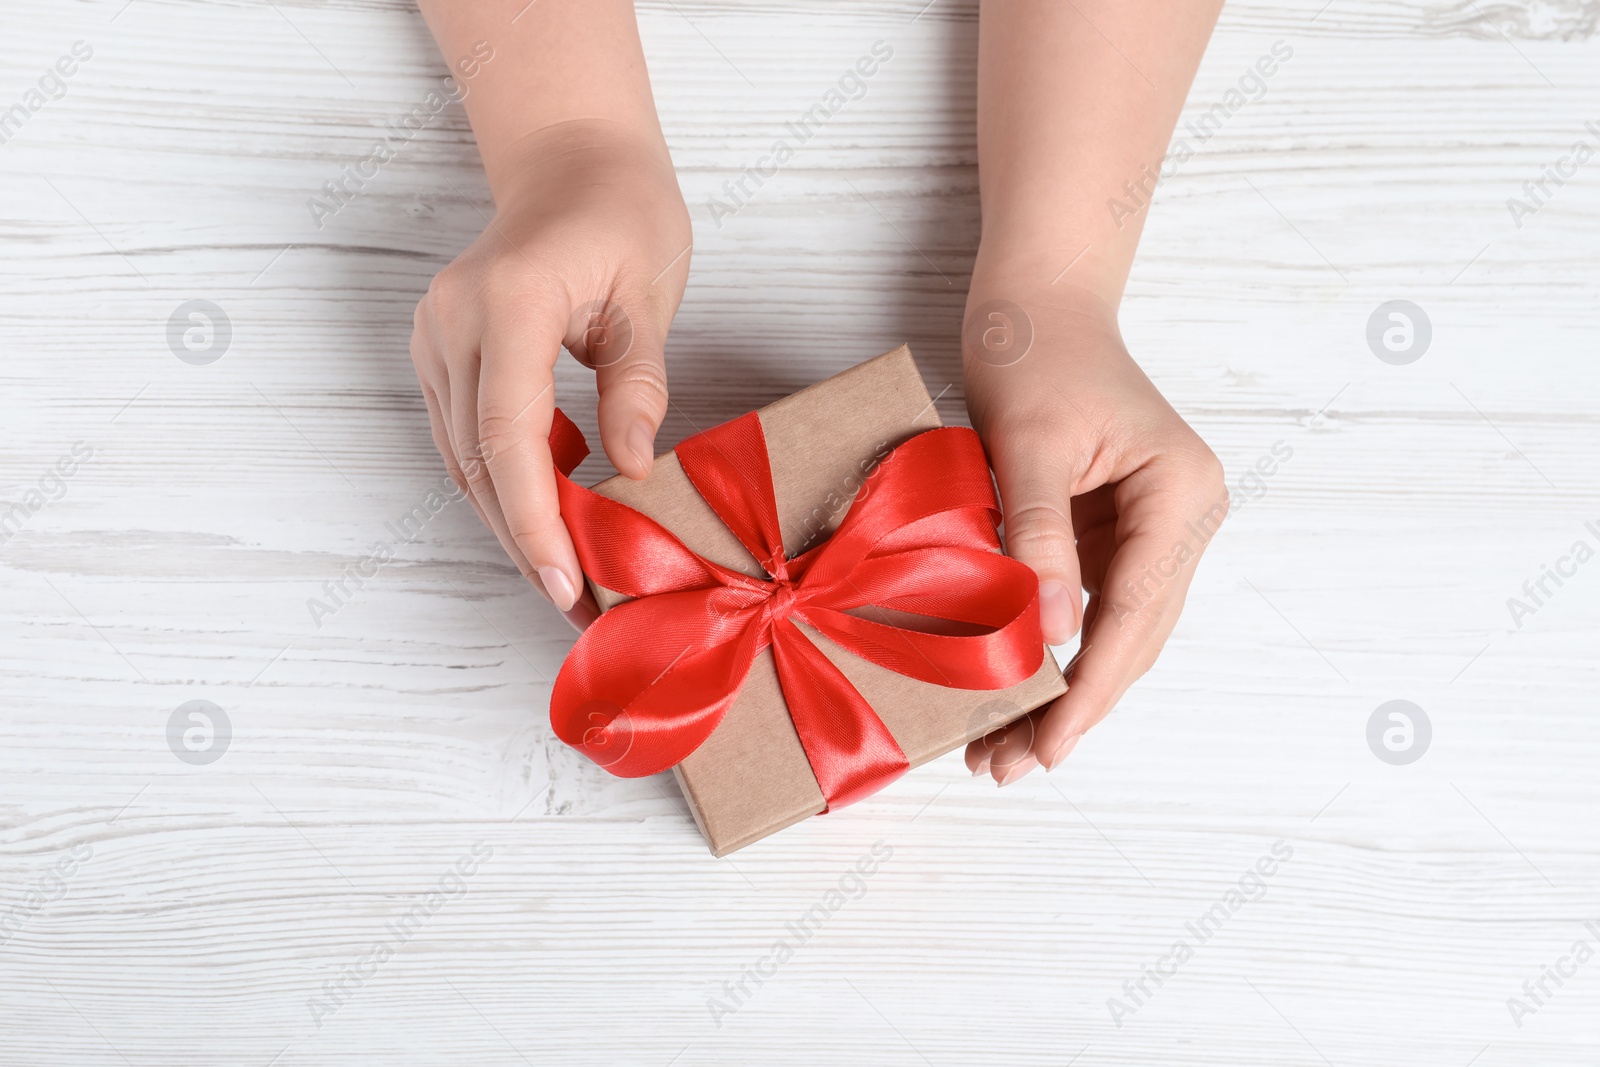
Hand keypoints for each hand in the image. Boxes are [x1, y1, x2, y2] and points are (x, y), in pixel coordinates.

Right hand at [410, 119, 690, 627]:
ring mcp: (436, 336)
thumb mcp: (649, 294)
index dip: (535, 520)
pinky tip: (551, 516)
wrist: (572, 161)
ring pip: (466, 460)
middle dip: (527, 541)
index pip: (509, 437)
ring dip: (514, 522)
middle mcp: (453, 322)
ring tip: (568, 576)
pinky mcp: (440, 350)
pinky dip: (507, 483)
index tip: (567, 581)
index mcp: (508, 302)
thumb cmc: (621, 214)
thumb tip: (633, 470)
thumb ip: (637, 382)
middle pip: (480, 462)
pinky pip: (467, 437)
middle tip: (578, 603)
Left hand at [960, 267, 1226, 785]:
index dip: (1091, 691)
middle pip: (1132, 639)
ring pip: (1110, 634)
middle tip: (1009, 767)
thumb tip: (1052, 632)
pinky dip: (1048, 650)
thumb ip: (1040, 535)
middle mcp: (1180, 520)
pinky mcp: (1109, 534)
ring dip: (1059, 690)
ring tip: (999, 750)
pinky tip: (1005, 689)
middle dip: (1073, 708)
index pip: (1137, 615)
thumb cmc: (1036, 354)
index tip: (1047, 747)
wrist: (1035, 305)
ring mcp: (1149, 531)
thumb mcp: (1028, 443)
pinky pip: (1084, 608)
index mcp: (1182, 496)